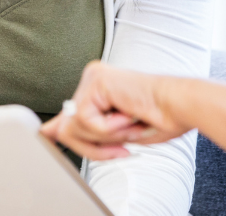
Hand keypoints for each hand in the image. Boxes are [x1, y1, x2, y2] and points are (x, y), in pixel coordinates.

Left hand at [40, 61, 192, 159]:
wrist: (178, 107)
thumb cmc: (157, 118)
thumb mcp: (115, 134)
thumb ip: (84, 132)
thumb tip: (51, 132)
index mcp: (97, 90)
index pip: (68, 113)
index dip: (55, 131)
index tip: (46, 138)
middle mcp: (91, 80)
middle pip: (67, 128)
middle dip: (93, 147)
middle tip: (121, 147)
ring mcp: (92, 77)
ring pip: (75, 127)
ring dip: (105, 138)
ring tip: (129, 125)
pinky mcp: (96, 80)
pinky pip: (87, 121)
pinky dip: (109, 129)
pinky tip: (127, 115)